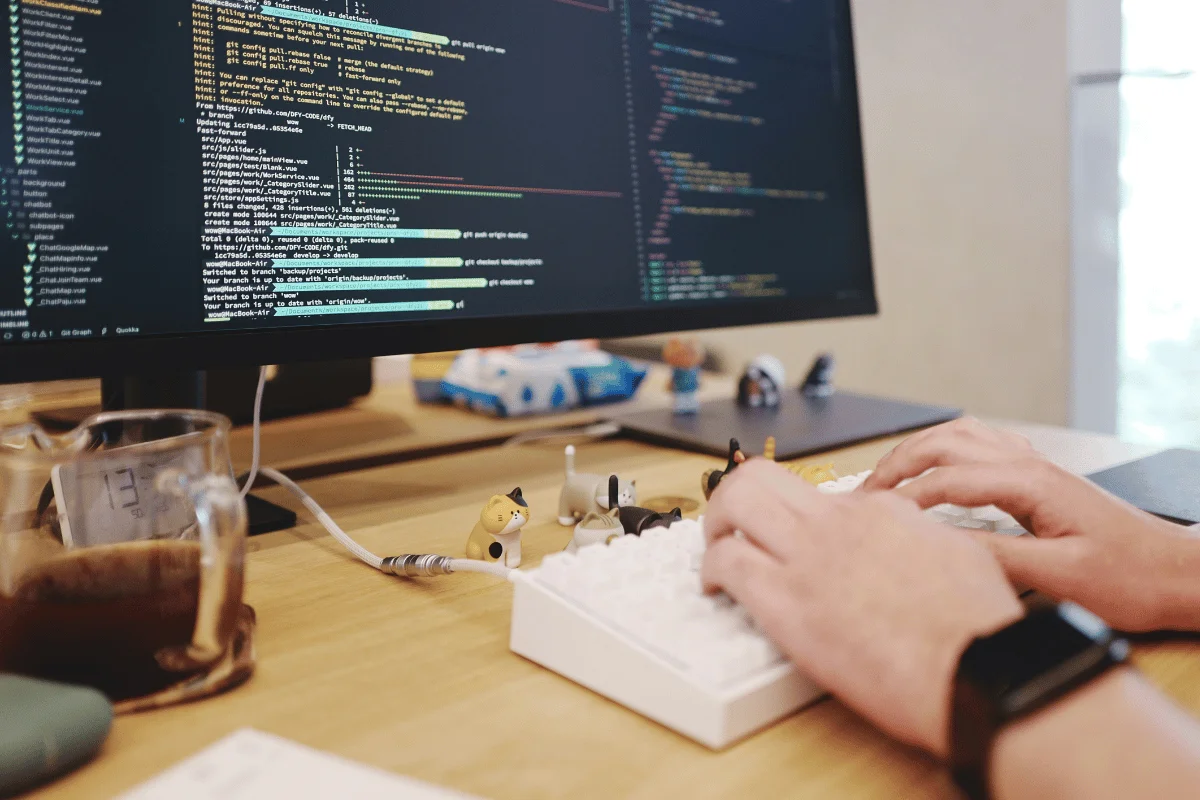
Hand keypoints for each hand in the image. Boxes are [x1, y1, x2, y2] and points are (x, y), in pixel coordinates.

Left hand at [702, 459, 1021, 756]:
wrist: (976, 668)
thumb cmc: (978, 628)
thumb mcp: (959, 555)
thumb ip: (921, 539)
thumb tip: (909, 540)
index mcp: (881, 511)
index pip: (817, 494)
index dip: (798, 517)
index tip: (792, 537)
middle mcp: (838, 523)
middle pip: (761, 475)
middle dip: (733, 494)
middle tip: (729, 523)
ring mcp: (809, 557)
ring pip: (735, 502)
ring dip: (715, 523)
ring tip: (716, 550)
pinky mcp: (787, 603)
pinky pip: (727, 563)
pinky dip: (710, 570)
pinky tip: (716, 589)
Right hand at [864, 418, 1199, 631]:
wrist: (1177, 572)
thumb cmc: (1131, 577)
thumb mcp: (1061, 576)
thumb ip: (998, 557)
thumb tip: (942, 548)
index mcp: (1030, 483)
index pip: (945, 480)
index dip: (903, 499)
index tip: (873, 519)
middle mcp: (1029, 464)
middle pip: (944, 443)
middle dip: (896, 464)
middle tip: (864, 494)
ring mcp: (1034, 466)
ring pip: (959, 436)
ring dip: (917, 450)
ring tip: (886, 476)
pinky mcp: (1039, 478)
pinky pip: (980, 445)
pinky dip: (945, 450)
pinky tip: (937, 468)